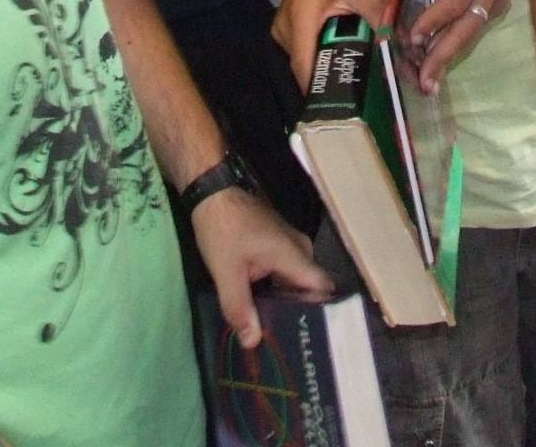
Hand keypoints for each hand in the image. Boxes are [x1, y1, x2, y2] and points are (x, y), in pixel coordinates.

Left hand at [192, 187, 330, 348]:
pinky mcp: (277, 244)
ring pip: (296, 282)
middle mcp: (300, 248)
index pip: (323, 288)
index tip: (314, 339)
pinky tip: (266, 311)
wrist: (211, 190)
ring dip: (287, 304)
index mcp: (294, 254)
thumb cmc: (222, 228)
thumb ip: (239, 307)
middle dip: (301, 314)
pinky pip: (286, 273)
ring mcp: (289, 245)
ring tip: (278, 334)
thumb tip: (252, 343)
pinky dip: (278, 291)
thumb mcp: (226, 271)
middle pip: (310, 288)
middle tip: (291, 345)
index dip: (323, 313)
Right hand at [270, 0, 389, 90]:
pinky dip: (323, 56)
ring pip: (307, 62)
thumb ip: (379, 15)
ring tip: (358, 79)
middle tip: (363, 96)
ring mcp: (284, 34)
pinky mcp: (288, 32)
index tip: (346, 108)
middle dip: (333, 82)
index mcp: (301, 23)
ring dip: (329, 68)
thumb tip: (400, 44)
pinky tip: (345, 56)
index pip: (306, 70)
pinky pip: (306, 52)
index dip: (323, 92)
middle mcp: (286, 34)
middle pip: (308, 70)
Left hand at [376, 0, 525, 95]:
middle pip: (469, 26)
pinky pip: (475, 29)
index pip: (456, 0)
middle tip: (424, 80)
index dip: (434, 20)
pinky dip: (456, 45)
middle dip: (445, 54)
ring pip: (473, 33)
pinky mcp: (501, 8)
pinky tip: (438, 61)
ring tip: (429, 82)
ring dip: (450, 56)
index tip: (412, 37)